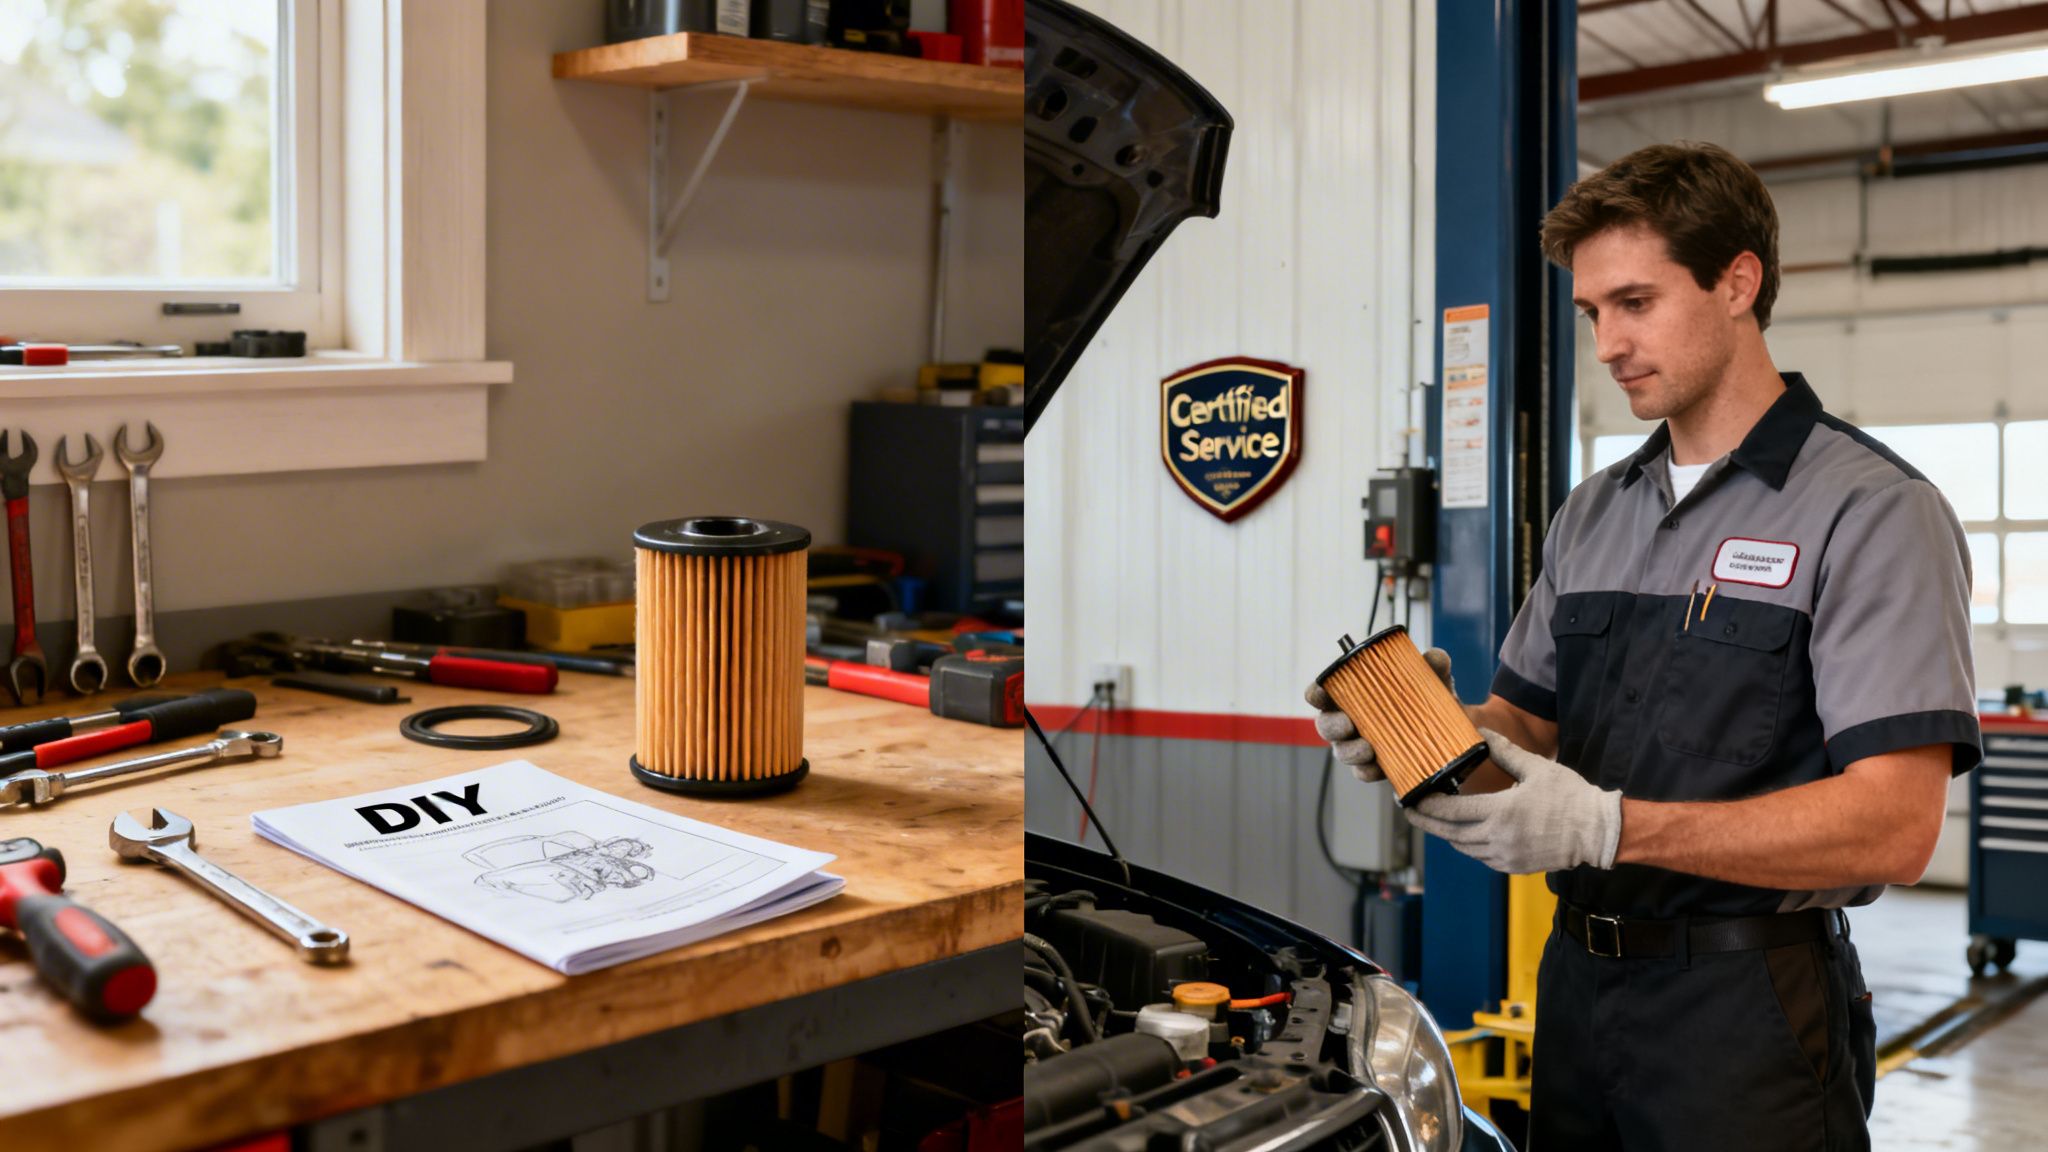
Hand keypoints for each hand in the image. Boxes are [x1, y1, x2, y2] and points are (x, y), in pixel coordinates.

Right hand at [1305, 648, 1454, 784]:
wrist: (1450, 735)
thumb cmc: (1428, 701)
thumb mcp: (1432, 681)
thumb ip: (1434, 666)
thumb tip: (1434, 657)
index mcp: (1353, 695)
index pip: (1323, 693)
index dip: (1316, 693)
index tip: (1320, 692)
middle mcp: (1349, 721)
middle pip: (1326, 725)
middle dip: (1332, 726)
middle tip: (1348, 724)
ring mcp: (1358, 747)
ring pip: (1341, 751)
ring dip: (1350, 751)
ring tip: (1368, 750)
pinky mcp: (1374, 769)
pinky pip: (1363, 773)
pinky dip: (1368, 771)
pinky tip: (1379, 768)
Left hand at [1405, 728, 1621, 873]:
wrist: (1597, 832)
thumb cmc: (1569, 796)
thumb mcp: (1535, 768)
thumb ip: (1504, 752)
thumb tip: (1481, 734)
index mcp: (1501, 812)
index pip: (1452, 811)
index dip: (1428, 806)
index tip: (1412, 799)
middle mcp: (1499, 838)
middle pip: (1450, 833)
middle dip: (1426, 823)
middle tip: (1410, 812)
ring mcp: (1505, 856)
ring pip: (1464, 847)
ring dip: (1447, 834)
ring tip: (1435, 820)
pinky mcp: (1514, 866)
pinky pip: (1481, 857)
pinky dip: (1468, 845)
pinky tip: (1465, 833)